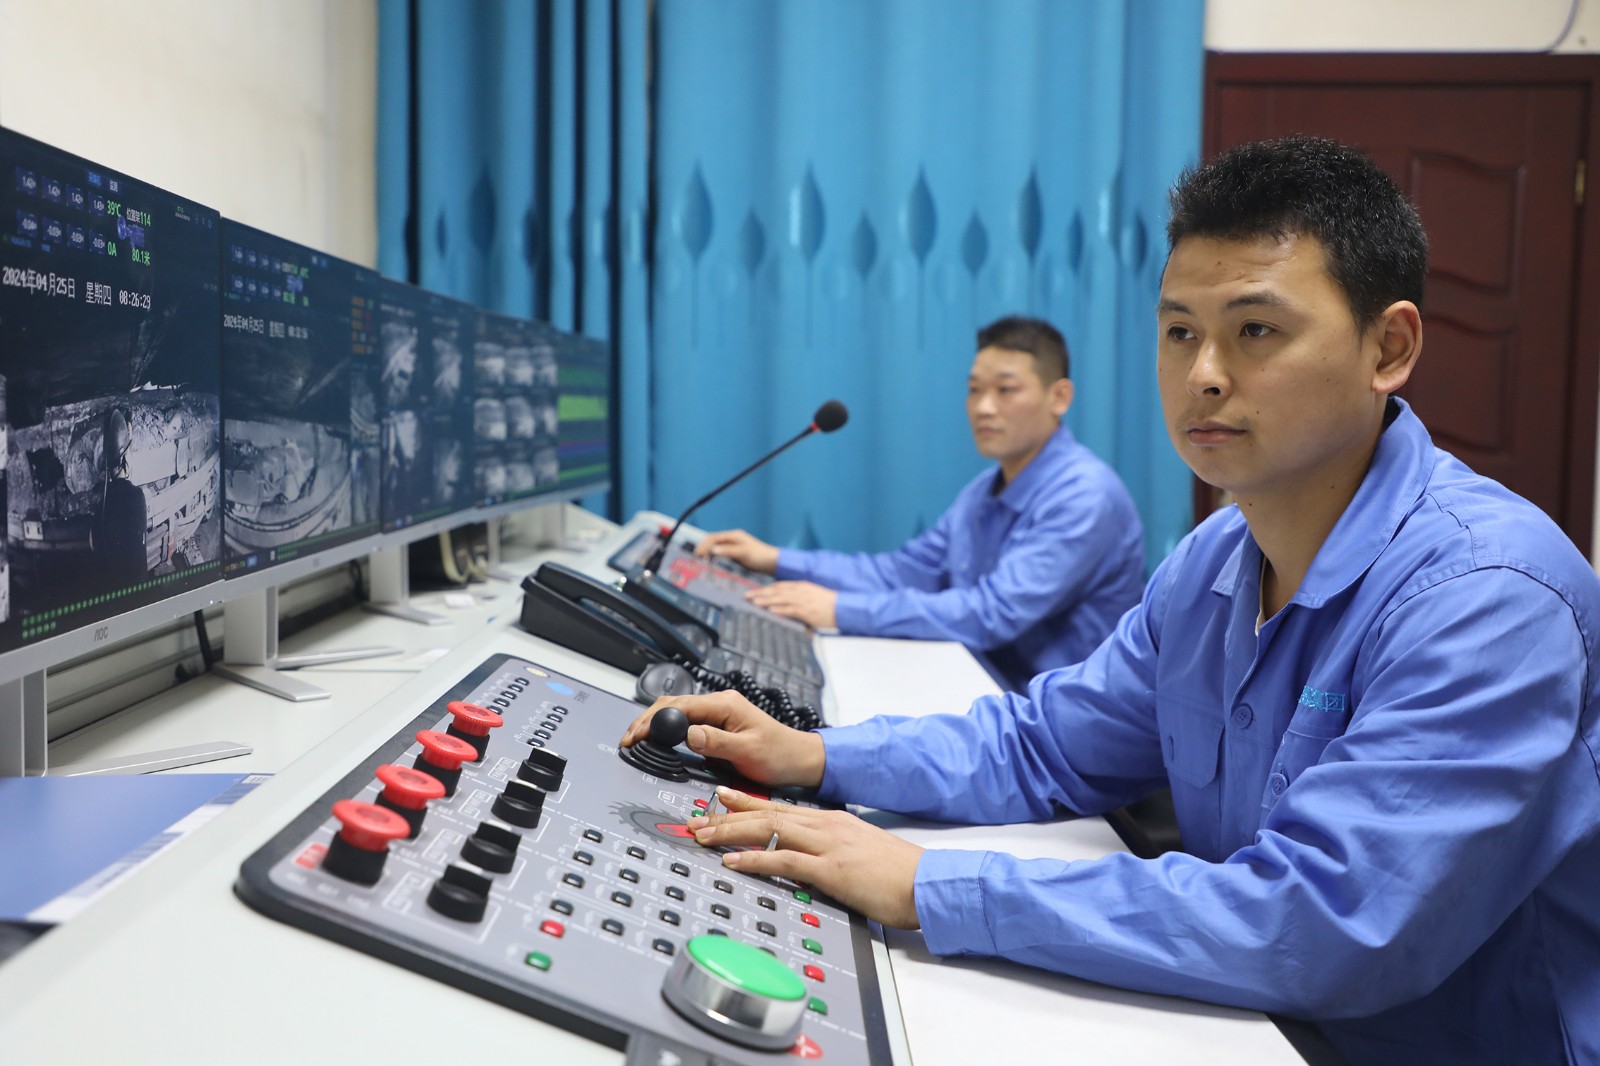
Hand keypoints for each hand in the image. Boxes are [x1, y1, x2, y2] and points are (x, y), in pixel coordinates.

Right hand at [618, 690, 826, 788]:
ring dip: (655, 724)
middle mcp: (719, 704)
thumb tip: (688, 734)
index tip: (636, 736)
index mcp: (725, 704)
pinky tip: (658, 739)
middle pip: (673, 705)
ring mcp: (718, 713)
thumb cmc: (779, 754)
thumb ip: (716, 742)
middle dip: (647, 720)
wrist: (799, 759)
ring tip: (636, 739)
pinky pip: (686, 722)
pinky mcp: (717, 725)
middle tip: (628, 740)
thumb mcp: (748, 750)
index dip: (653, 720)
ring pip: (677, 712)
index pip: (679, 706)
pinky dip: (667, 729)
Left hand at [690, 786, 922, 929]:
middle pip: (767, 814)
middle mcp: (826, 826)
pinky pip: (785, 860)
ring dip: (731, 832)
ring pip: (769, 829)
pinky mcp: (831, 869)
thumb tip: (804, 860)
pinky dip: (755, 859)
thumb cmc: (897, 873)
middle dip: (728, 816)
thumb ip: (830, 850)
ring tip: (703, 836)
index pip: (780, 806)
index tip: (720, 797)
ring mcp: (828, 845)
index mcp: (832, 821)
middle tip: (697, 819)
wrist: (927, 881)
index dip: (747, 801)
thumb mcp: (858, 852)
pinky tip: (733, 861)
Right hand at [696, 529, 779, 573]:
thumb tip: (712, 549)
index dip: (704, 545)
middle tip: (696, 559)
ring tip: (702, 562)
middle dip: (703, 549)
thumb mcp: (744, 553)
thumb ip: (728, 551)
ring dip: (708, 554)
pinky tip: (712, 565)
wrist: (773, 563)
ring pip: (716, 548)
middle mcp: (732, 540)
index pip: (713, 537)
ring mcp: (734, 547)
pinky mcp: (736, 555)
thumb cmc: (760, 556)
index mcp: (734, 536)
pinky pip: (721, 555)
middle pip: (713, 542)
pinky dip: (715, 558)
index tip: (697, 554)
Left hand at [746, 580, 837, 628]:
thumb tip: (785, 603)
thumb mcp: (813, 595)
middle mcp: (801, 591)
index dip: (766, 588)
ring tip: (754, 602)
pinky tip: (770, 610)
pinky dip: (779, 609)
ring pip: (780, 599)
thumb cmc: (829, 603)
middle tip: (747, 596)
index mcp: (802, 586)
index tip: (755, 591)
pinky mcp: (807, 611)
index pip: (780, 585)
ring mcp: (803, 601)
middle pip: (776, 591)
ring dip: (766, 600)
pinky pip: (790, 610)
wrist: (844, 607)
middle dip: (760, 593)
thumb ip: (799, 597)